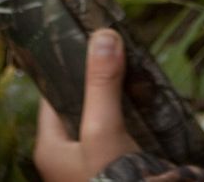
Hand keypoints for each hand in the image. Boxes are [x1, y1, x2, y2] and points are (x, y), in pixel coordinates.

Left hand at [33, 29, 141, 181]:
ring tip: (141, 74)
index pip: (53, 95)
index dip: (70, 67)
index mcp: (50, 147)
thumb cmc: (107, 181)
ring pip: (106, 120)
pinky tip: (153, 106)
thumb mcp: (103, 130)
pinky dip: (137, 120)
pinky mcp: (117, 171)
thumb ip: (102, 85)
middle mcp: (68, 157)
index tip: (90, 42)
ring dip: (123, 100)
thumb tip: (103, 36)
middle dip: (102, 82)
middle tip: (122, 54)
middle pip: (82, 106)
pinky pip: (125, 137)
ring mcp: (94, 165)